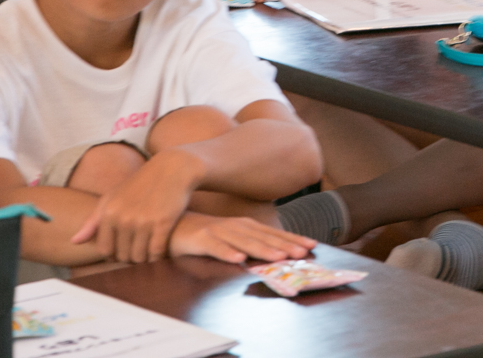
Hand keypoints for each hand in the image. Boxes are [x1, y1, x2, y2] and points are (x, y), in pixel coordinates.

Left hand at [71, 150, 202, 263]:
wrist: (172, 168)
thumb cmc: (140, 184)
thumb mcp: (112, 197)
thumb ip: (92, 221)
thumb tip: (73, 242)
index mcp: (108, 212)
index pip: (105, 250)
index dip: (114, 254)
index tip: (124, 247)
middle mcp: (123, 218)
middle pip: (123, 256)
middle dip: (131, 256)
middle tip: (139, 247)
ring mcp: (143, 221)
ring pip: (139, 257)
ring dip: (145, 258)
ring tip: (149, 248)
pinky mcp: (163, 223)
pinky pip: (156, 252)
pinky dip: (158, 255)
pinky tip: (160, 247)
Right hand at [169, 213, 314, 263]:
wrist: (171, 224)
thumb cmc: (205, 234)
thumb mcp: (232, 238)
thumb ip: (251, 243)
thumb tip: (277, 253)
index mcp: (245, 226)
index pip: (273, 233)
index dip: (292, 239)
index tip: (311, 245)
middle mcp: (235, 226)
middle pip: (263, 237)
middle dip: (283, 245)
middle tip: (302, 253)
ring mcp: (218, 231)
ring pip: (243, 242)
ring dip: (261, 249)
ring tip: (278, 257)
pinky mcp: (200, 238)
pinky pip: (215, 247)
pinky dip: (227, 252)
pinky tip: (238, 259)